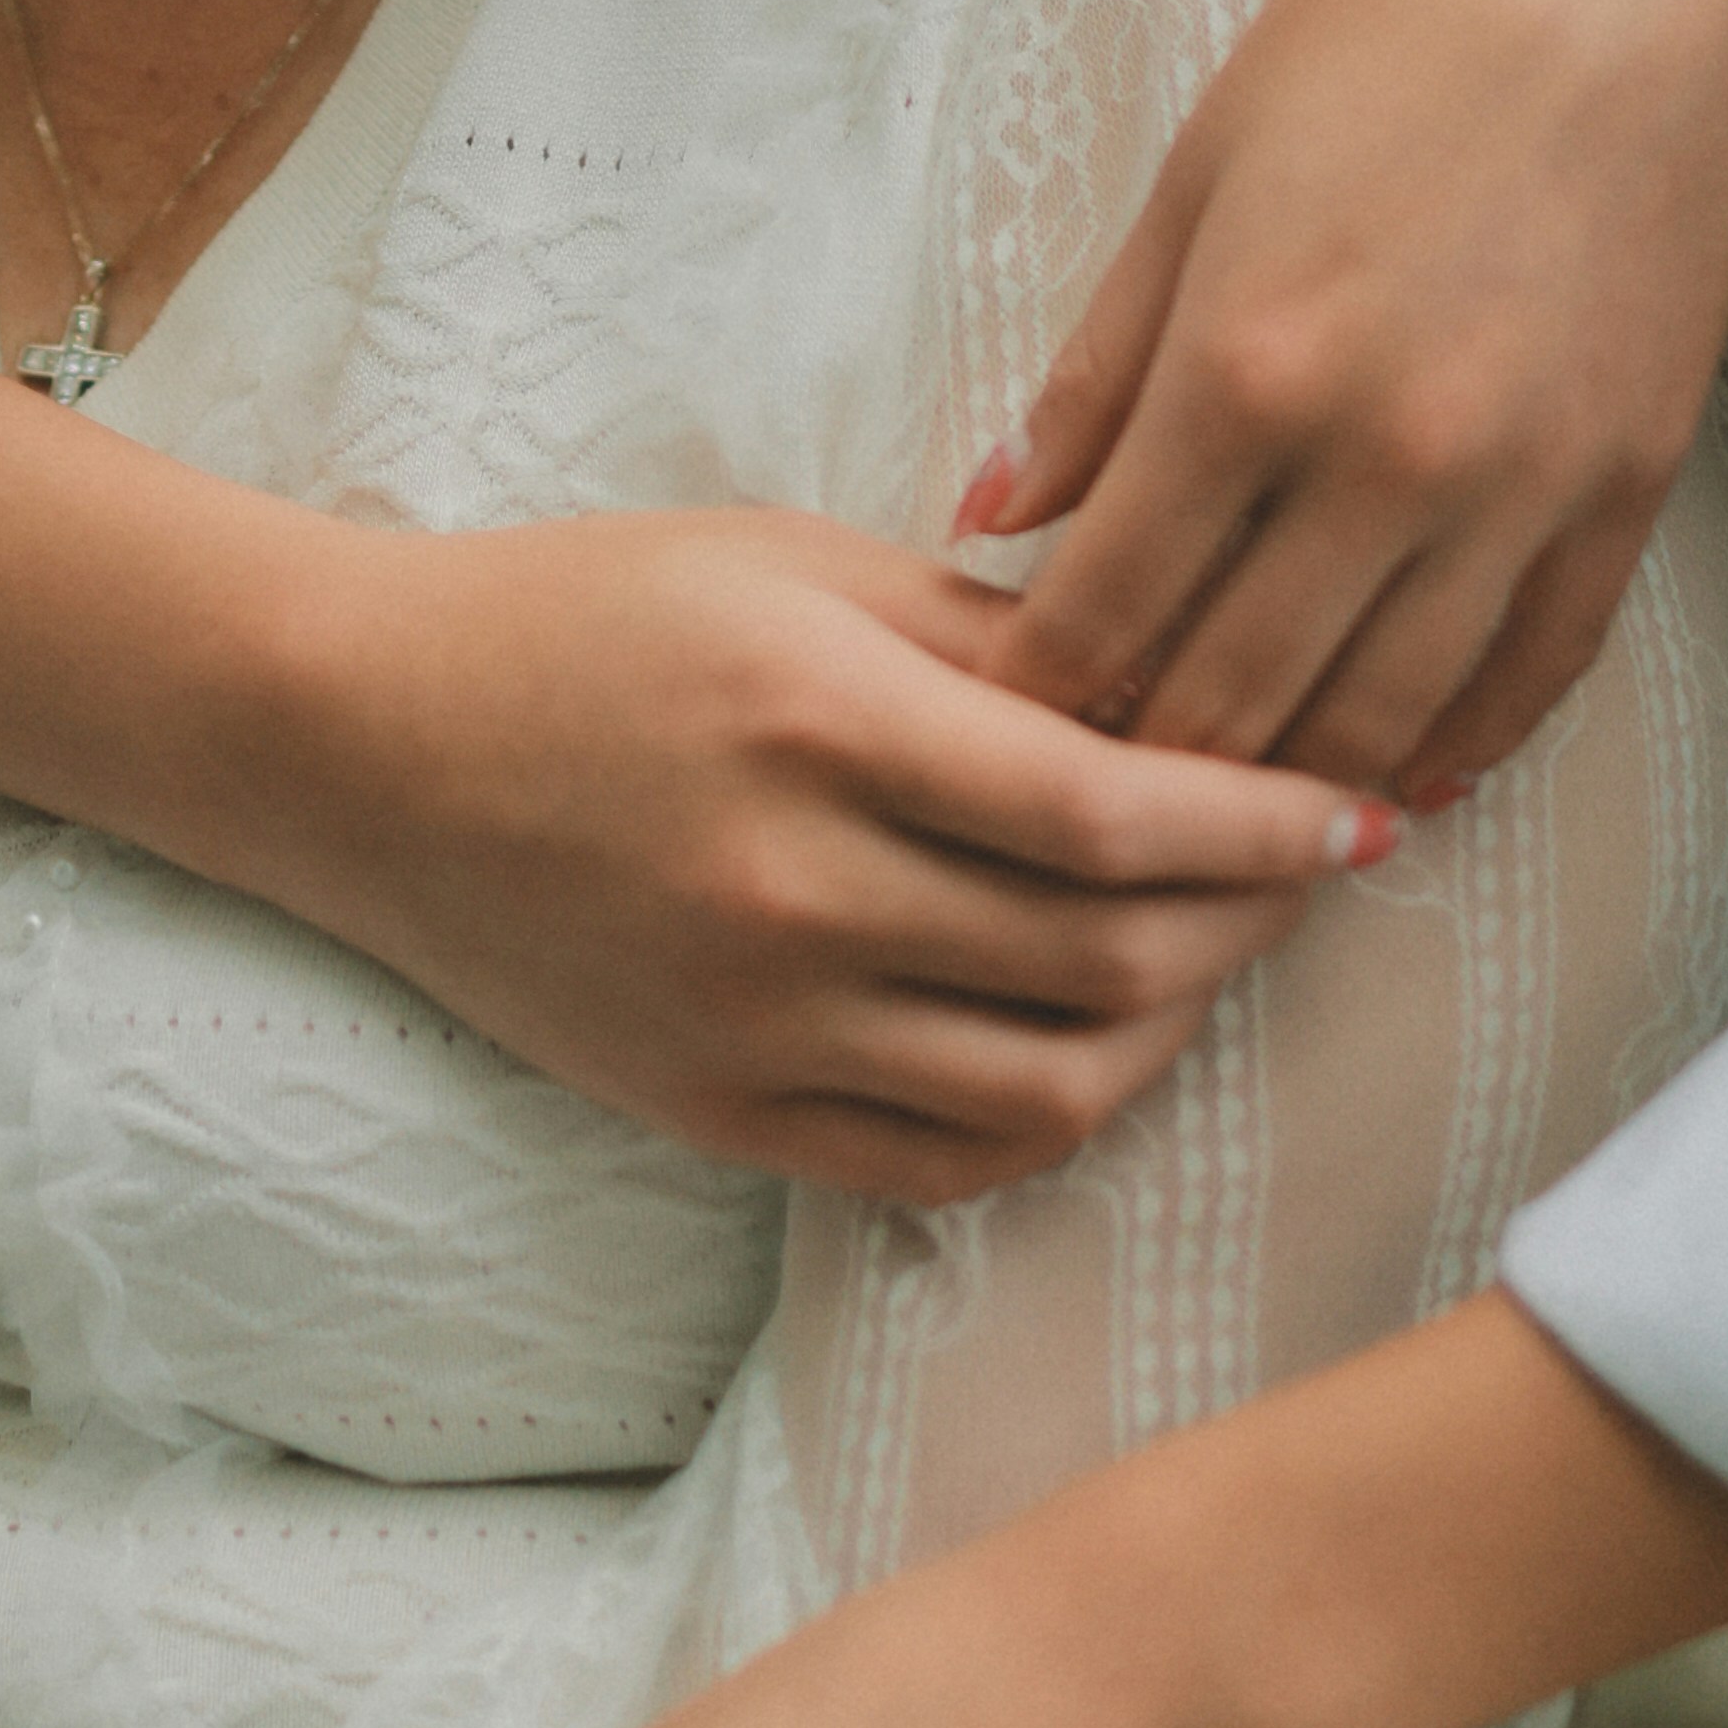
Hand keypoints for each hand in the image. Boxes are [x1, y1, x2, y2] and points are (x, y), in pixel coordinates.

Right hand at [277, 504, 1393, 1202]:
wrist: (367, 744)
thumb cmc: (591, 616)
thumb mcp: (796, 565)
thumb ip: (995, 640)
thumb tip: (1189, 696)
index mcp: (819, 722)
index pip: (1111, 814)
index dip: (1265, 824)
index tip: (1359, 808)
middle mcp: (792, 890)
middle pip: (1105, 957)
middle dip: (1250, 921)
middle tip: (1312, 874)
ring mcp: (753, 1022)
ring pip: (1049, 1084)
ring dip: (1171, 1027)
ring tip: (1211, 954)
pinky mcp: (719, 1113)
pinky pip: (944, 1163)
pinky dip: (1054, 1115)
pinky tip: (1095, 1039)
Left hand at [975, 0, 1727, 789]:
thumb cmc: (1387, 27)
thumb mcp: (1200, 172)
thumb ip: (1097, 369)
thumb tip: (988, 519)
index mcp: (1249, 370)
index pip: (1105, 617)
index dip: (1031, 703)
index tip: (985, 734)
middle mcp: (1386, 460)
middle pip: (1230, 706)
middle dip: (1137, 779)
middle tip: (1076, 809)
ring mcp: (1521, 489)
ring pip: (1377, 728)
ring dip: (1284, 795)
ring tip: (1213, 821)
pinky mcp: (1629, 491)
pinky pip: (1528, 680)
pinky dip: (1449, 752)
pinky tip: (1388, 786)